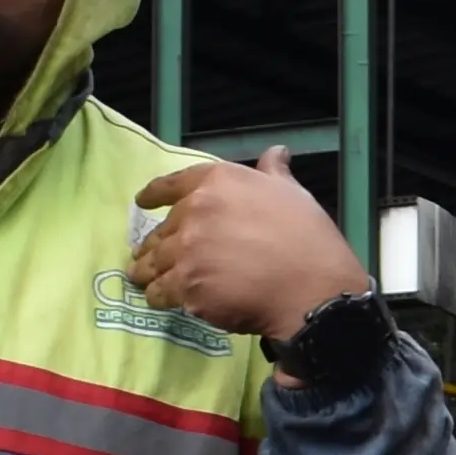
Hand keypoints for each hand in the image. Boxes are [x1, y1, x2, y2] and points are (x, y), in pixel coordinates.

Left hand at [129, 147, 373, 346]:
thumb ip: (274, 172)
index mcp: (217, 182)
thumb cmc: (308, 239)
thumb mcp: (293, 194)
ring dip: (148, 273)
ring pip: (153, 264)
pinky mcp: (187, 288)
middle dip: (153, 246)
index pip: (171, 184)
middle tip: (151, 258)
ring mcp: (187, 252)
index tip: (142, 203)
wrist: (313, 290)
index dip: (153, 195)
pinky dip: (161, 297)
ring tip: (147, 282)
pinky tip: (166, 301)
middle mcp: (194, 212)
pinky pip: (161, 293)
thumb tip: (276, 152)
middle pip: (160, 231)